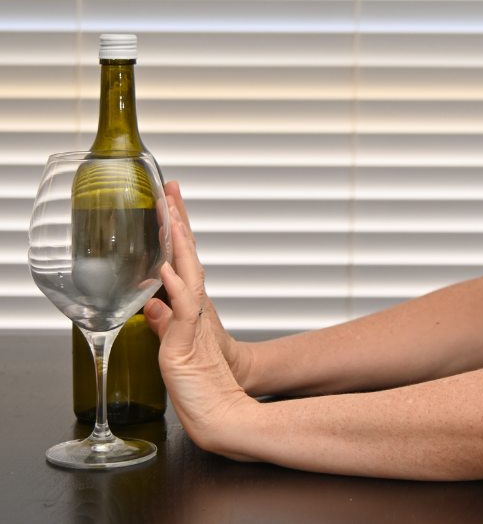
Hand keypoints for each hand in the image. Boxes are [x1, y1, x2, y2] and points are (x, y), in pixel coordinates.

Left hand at [150, 182, 254, 387]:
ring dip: (178, 244)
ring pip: (187, 273)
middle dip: (178, 220)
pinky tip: (165, 269)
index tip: (168, 198)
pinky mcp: (188, 338)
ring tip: (169, 216)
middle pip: (187, 254)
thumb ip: (161, 320)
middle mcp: (195, 304)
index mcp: (189, 303)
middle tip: (170, 189)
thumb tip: (147, 302)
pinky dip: (175, 286)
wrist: (220, 407)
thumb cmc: (201, 377)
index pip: (181, 257)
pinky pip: (183, 308)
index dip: (175, 227)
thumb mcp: (172, 344)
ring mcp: (193, 319)